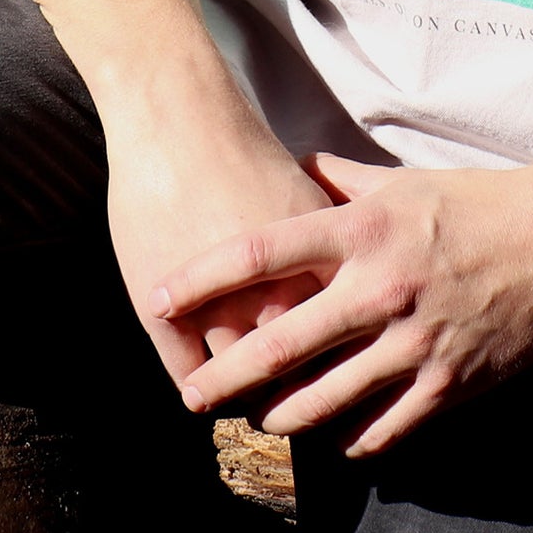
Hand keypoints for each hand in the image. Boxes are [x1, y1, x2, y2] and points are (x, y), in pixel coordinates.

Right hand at [104, 122, 332, 388]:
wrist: (177, 120)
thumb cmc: (245, 152)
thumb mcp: (310, 198)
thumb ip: (338, 246)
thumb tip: (365, 276)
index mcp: (321, 267)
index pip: (348, 345)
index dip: (348, 370)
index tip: (345, 380)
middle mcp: (274, 295)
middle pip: (300, 378)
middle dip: (302, 402)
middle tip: (296, 412)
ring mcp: (218, 311)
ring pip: (241, 386)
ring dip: (245, 399)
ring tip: (248, 406)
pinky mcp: (166, 317)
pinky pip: (189, 378)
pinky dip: (196, 389)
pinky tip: (199, 389)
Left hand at [148, 154, 532, 456]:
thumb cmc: (472, 201)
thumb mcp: (401, 180)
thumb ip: (339, 181)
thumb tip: (291, 162)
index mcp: (365, 230)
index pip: (263, 251)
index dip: (202, 277)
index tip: (158, 298)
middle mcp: (381, 287)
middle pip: (280, 344)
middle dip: (224, 376)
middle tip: (190, 393)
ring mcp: (414, 340)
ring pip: (323, 400)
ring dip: (279, 418)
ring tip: (255, 422)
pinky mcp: (447, 382)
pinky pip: (381, 428)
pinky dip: (347, 440)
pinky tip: (329, 440)